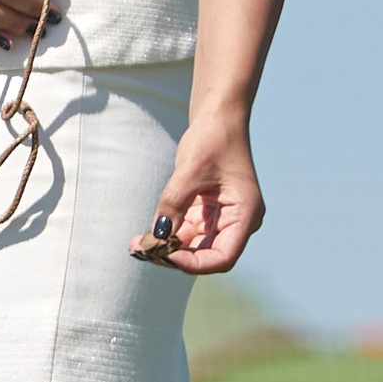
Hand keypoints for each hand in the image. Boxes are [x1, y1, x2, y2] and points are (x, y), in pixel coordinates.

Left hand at [138, 103, 264, 274]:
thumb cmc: (213, 139)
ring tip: (137, 245)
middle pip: (206, 255)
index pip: (223, 257)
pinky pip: (186, 232)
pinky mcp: (208, 212)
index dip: (194, 263)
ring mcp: (222, 218)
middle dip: (174, 256)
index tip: (165, 255)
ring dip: (166, 248)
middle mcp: (238, 221)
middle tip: (141, 251)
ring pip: (193, 246)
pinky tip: (144, 237)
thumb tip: (156, 237)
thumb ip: (174, 204)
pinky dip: (167, 235)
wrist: (217, 118)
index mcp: (245, 214)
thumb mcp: (190, 171)